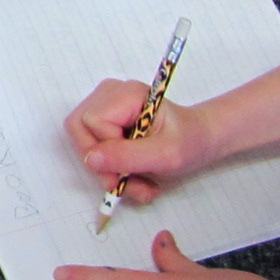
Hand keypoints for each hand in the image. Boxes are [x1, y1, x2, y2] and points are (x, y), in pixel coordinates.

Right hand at [63, 78, 213, 204]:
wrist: (200, 139)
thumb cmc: (190, 142)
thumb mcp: (166, 155)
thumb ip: (128, 156)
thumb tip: (89, 160)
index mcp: (126, 94)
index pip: (91, 122)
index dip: (107, 151)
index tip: (132, 170)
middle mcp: (108, 93)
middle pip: (79, 129)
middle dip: (102, 165)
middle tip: (128, 185)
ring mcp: (103, 104)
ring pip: (82, 140)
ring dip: (107, 171)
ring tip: (138, 185)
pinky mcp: (102, 119)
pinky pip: (90, 144)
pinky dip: (109, 166)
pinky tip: (132, 175)